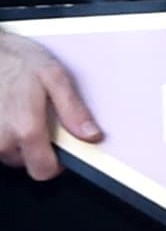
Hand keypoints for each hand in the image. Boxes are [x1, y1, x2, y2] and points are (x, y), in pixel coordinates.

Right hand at [0, 32, 98, 181]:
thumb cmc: (14, 59)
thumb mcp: (53, 76)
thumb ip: (73, 109)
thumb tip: (91, 135)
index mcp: (26, 129)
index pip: (44, 171)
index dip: (56, 163)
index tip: (60, 150)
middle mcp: (1, 138)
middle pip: (26, 162)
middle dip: (35, 147)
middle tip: (37, 119)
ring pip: (8, 153)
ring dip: (16, 138)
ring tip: (19, 110)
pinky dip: (2, 130)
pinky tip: (5, 111)